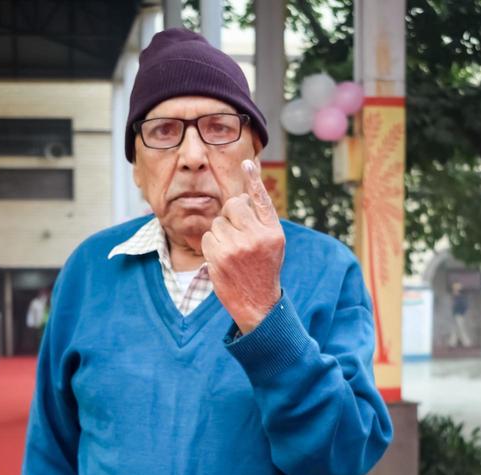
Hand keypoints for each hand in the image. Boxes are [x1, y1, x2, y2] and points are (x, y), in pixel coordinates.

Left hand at [201, 159, 284, 332]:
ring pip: (217, 222)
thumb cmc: (263, 270)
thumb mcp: (272, 244)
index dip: (253, 180)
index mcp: (272, 231)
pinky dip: (211, 247)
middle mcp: (257, 236)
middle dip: (230, 215)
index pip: (261, 199)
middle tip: (237, 234)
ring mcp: (237, 247)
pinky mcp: (220, 257)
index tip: (247, 163)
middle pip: (233, 206)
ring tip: (232, 252)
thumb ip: (261, 220)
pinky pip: (208, 237)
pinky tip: (222, 259)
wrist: (258, 304)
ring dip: (220, 234)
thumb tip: (245, 194)